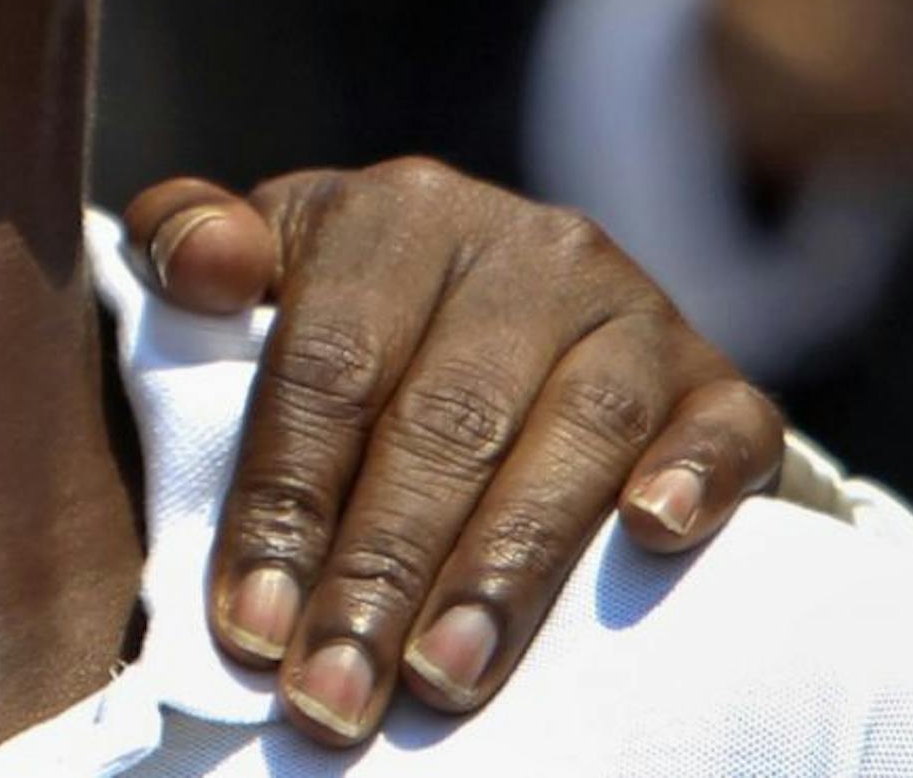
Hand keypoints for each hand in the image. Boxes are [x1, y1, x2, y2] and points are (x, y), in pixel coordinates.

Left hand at [128, 162, 783, 745]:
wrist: (514, 318)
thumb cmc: (348, 319)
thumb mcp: (261, 266)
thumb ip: (188, 245)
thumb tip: (204, 267)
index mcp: (391, 216)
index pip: (328, 368)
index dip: (284, 502)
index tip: (249, 626)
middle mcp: (521, 245)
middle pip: (442, 420)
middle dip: (379, 571)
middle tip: (333, 696)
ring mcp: (628, 306)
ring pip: (576, 433)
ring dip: (507, 565)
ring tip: (442, 677)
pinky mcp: (716, 376)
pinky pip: (724, 423)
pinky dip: (694, 477)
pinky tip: (651, 538)